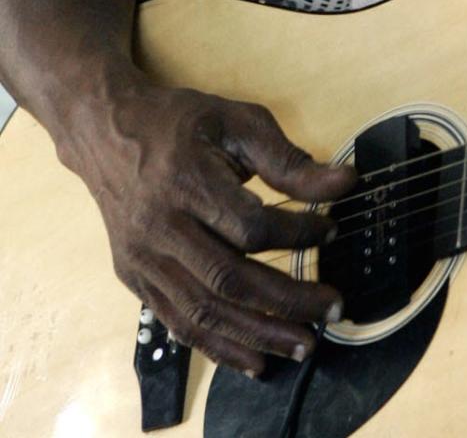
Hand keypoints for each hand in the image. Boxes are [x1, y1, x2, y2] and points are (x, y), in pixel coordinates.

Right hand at [67, 72, 354, 376]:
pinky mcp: (135, 279)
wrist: (106, 133)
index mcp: (186, 181)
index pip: (249, 226)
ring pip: (203, 312)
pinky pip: (179, 324)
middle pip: (228, 279)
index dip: (296, 234)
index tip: (330, 230)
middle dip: (286, 300)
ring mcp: (142, 260)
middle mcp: (159, 227)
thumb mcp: (236, 122)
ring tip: (304, 344)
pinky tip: (256, 358)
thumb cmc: (180, 123)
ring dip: (258, 334)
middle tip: (332, 307)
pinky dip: (219, 346)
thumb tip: (346, 182)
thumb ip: (289, 159)